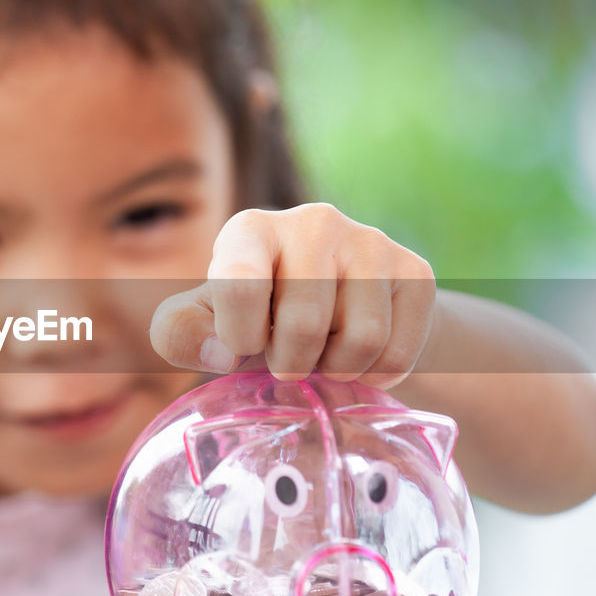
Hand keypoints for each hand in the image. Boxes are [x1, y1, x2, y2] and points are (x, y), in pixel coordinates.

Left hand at [150, 203, 436, 386]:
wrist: (339, 311)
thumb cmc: (257, 318)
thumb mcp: (207, 324)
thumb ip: (180, 334)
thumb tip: (219, 353)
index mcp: (250, 230)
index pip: (241, 285)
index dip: (239, 337)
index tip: (241, 347)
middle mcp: (313, 221)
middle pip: (305, 324)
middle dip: (291, 363)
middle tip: (288, 358)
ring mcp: (370, 241)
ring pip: (361, 339)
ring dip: (336, 369)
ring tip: (323, 354)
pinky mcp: (415, 270)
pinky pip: (397, 349)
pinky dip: (375, 374)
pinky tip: (358, 355)